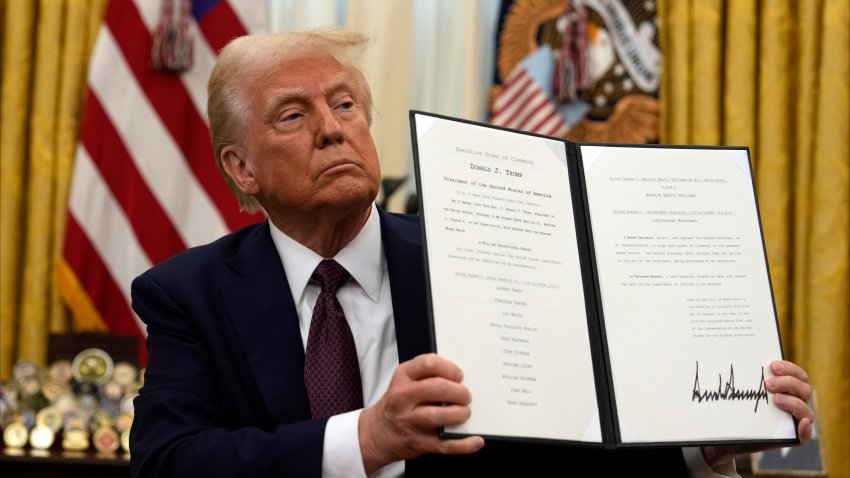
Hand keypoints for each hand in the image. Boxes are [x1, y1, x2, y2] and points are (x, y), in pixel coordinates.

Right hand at [358, 353, 484, 472]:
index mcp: (403, 376)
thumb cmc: (398, 403)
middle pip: (438, 388)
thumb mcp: (405, 381)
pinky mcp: (419, 442)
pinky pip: (445, 444)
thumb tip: (461, 379)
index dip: (450, 369)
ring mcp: (410, 421)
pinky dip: (464, 444)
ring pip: (439, 415)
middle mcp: (404, 397)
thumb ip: (428, 375)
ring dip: (460, 414)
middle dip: (459, 392)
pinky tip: (476, 440)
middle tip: (465, 396)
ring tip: (464, 413)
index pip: (429, 364)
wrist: (378, 433)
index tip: (458, 376)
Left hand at [701, 360, 814, 469]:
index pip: (798, 375)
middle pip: (804, 389)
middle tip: (769, 384)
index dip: (789, 368)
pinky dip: (806, 429)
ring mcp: (794, 420)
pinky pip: (804, 435)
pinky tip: (801, 423)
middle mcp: (795, 403)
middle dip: (788, 383)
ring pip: (806, 410)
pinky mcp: (791, 437)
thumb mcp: (737, 391)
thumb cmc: (735, 409)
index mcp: (786, 388)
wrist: (728, 435)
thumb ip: (741, 377)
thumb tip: (727, 353)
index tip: (772, 366)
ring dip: (794, 403)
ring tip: (776, 400)